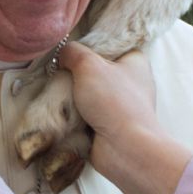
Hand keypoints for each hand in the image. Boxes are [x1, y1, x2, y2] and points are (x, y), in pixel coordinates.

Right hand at [59, 42, 192, 193]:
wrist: (124, 148)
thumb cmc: (113, 101)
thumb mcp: (89, 65)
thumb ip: (73, 52)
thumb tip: (63, 54)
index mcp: (135, 62)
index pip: (109, 45)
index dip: (89, 45)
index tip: (70, 50)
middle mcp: (130, 81)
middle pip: (95, 69)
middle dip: (76, 73)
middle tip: (59, 72)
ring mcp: (120, 105)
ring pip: (88, 92)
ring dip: (72, 95)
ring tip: (58, 92)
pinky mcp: (109, 124)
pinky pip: (86, 112)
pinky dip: (74, 113)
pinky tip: (62, 111)